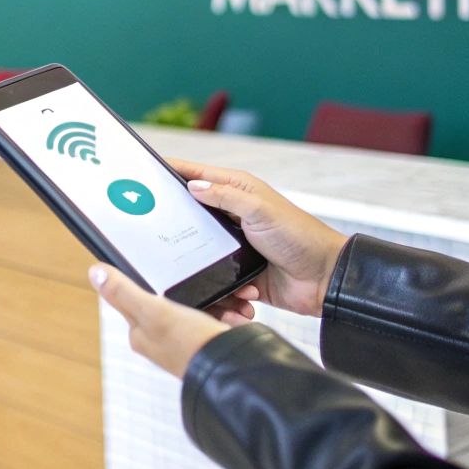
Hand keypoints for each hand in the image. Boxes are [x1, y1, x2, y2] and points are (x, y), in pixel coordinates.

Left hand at [90, 264, 235, 378]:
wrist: (236, 372)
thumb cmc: (191, 346)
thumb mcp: (153, 312)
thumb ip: (124, 293)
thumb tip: (95, 272)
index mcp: (141, 333)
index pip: (139, 294)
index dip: (156, 278)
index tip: (174, 267)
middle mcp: (161, 338)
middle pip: (174, 297)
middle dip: (197, 288)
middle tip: (211, 285)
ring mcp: (187, 340)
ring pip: (202, 303)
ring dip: (220, 299)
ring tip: (231, 304)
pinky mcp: (210, 341)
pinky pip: (221, 315)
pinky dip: (231, 312)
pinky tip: (237, 315)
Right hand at [169, 158, 347, 318]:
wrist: (324, 279)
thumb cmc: (299, 237)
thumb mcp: (259, 210)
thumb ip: (224, 196)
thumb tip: (191, 186)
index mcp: (237, 191)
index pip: (195, 175)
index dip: (170, 171)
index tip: (144, 173)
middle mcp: (232, 215)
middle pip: (190, 217)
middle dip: (178, 230)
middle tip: (160, 238)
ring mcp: (233, 246)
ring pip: (199, 255)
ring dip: (208, 270)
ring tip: (226, 280)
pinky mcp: (238, 274)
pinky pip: (218, 284)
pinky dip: (227, 294)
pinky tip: (244, 297)